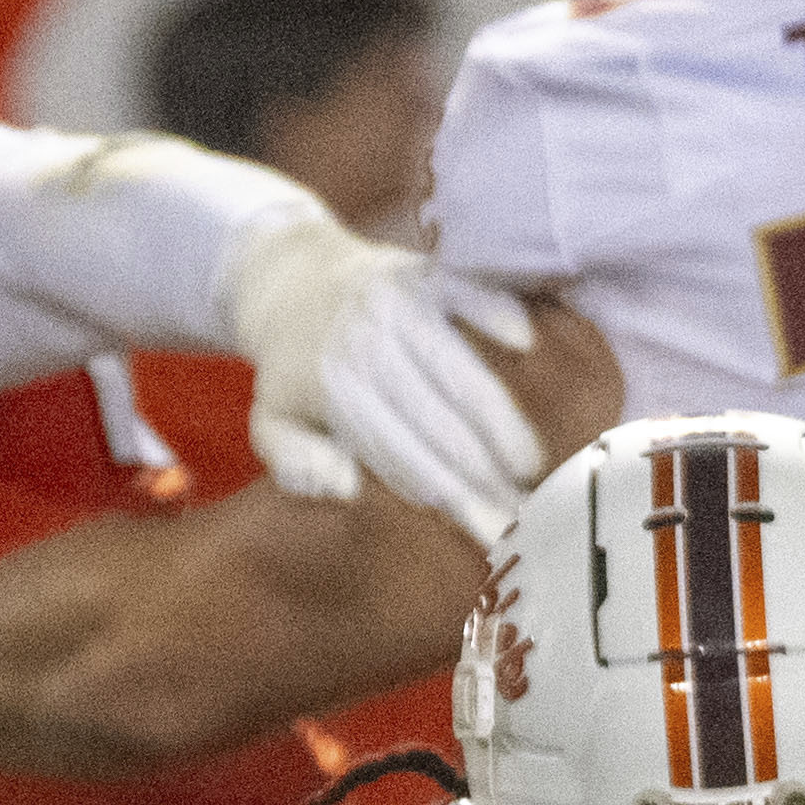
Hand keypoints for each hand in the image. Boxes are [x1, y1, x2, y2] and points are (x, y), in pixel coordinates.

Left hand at [230, 215, 548, 539]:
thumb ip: (296, 464)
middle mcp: (367, 348)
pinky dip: (504, 323)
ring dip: (505, 422)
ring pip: (466, 373)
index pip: (403, 458)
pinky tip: (531, 356)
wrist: (291, 279)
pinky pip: (475, 301)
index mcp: (334, 392)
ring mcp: (399, 306)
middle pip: (442, 424)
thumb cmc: (292, 370)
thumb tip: (348, 487)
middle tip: (528, 511)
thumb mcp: (270, 425)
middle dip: (487, 474)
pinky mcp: (424, 273)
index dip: (451, 498)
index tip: (490, 531)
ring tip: (535, 464)